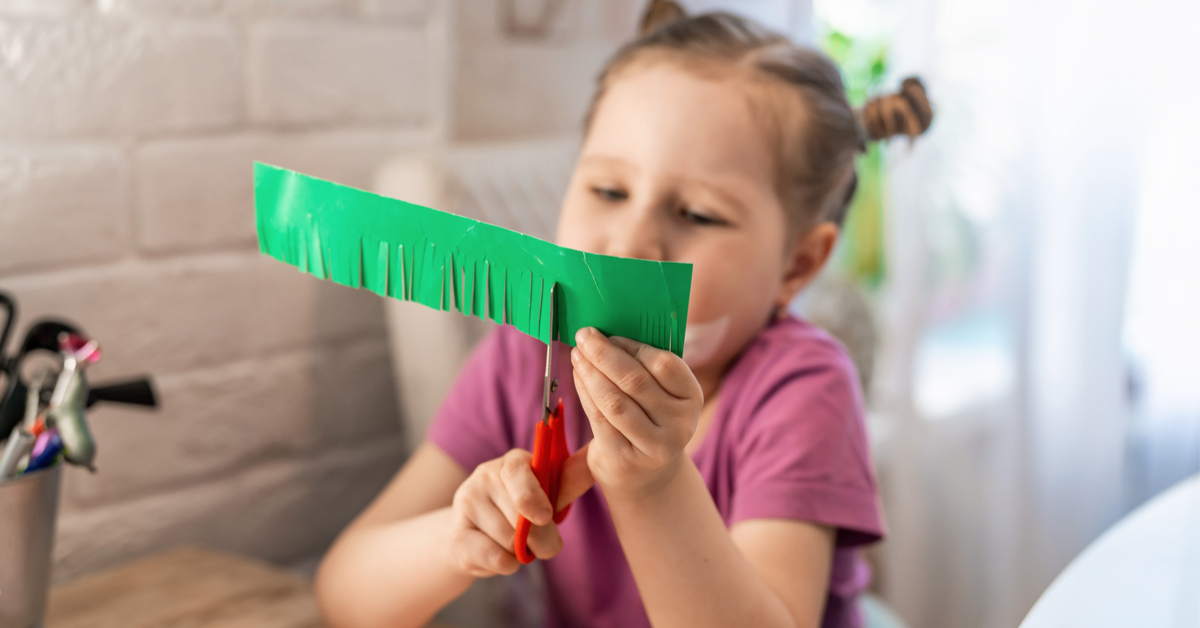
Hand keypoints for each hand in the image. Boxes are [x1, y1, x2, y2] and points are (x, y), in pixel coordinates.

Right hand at [446, 447, 592, 576]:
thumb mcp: (547, 493)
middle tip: (542, 541)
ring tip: (515, 543)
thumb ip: (570, 480)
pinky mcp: (456, 535)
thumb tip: (597, 459)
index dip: (532, 496)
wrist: (475, 537)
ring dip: (522, 552)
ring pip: (510, 541)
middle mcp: (484, 476)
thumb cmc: (521, 511)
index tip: (546, 516)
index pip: (516, 471)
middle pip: (520, 517)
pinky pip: (494, 558)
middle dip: (541, 539)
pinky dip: (507, 564)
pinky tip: (500, 554)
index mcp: (511, 462)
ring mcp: (466, 504)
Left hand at [571, 327, 703, 500]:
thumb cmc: (649, 418)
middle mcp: (679, 423)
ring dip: (590, 372)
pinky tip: (578, 377)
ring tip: (577, 354)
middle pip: (635, 381)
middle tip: (584, 335)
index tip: (609, 333)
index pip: (665, 365)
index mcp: (691, 397)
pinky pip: (600, 419)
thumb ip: (645, 367)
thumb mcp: (660, 394)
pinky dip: (585, 393)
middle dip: (604, 354)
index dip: (634, 346)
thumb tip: (609, 332)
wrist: (644, 473)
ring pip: (615, 401)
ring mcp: (654, 445)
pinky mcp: (626, 458)